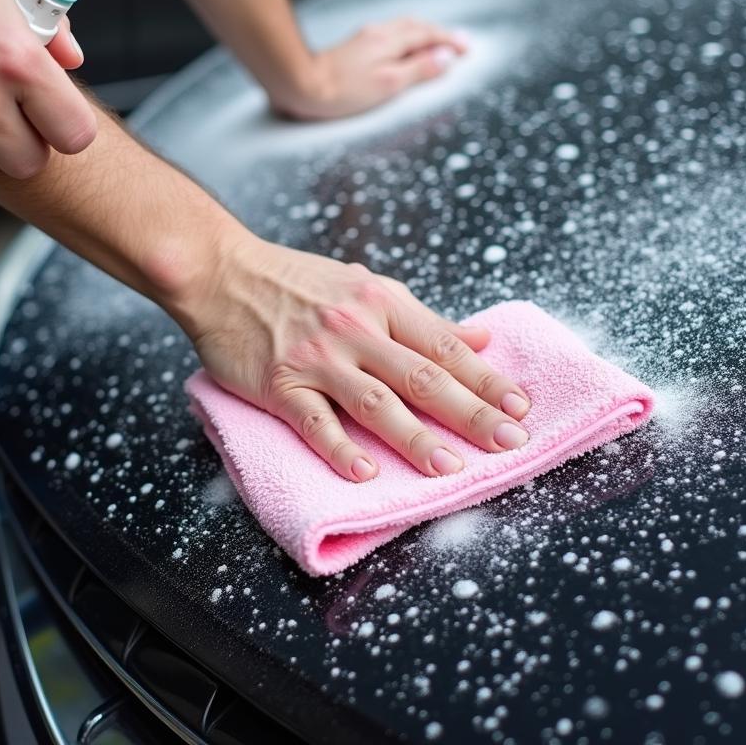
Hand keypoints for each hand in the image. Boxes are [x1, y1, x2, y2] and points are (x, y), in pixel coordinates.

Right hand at [178, 234, 530, 481]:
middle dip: (471, 413)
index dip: (486, 377)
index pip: (444, 346)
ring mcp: (316, 358)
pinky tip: (365, 473)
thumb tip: (480, 336)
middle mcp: (354, 329)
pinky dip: (340, 449)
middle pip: (422, 377)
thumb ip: (421, 317)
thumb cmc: (295, 281)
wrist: (224, 272)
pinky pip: (314, 421)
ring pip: (376, 404)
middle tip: (510, 443)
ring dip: (417, 439)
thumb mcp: (365, 285)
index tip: (521, 406)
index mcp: (380, 302)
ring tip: (453, 468)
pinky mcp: (279, 383)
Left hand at [271, 18, 466, 120]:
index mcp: (389, 40)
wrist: (300, 86)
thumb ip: (419, 69)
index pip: (427, 35)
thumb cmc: (342, 90)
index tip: (466, 48)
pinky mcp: (352, 48)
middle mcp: (377, 33)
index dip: (449, 41)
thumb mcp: (389, 84)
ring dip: (420, 36)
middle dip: (437, 34)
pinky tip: (400, 51)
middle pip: (415, 27)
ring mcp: (363, 39)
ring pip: (400, 30)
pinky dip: (403, 41)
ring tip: (433, 46)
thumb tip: (445, 58)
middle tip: (456, 44)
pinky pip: (387, 37)